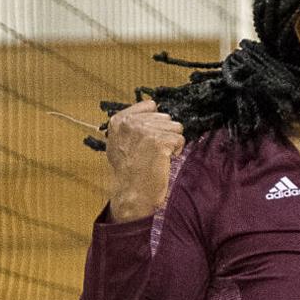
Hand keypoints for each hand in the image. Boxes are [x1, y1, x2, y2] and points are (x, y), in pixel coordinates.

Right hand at [104, 98, 184, 222]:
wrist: (132, 193)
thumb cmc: (128, 172)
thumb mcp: (119, 143)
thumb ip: (132, 125)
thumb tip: (152, 107)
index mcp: (119, 120)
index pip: (150, 106)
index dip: (155, 123)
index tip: (148, 140)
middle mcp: (130, 122)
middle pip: (165, 117)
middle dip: (164, 133)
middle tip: (152, 152)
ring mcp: (144, 130)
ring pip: (175, 127)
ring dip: (171, 143)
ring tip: (158, 157)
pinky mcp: (159, 141)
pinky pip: (180, 139)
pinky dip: (176, 152)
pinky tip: (164, 161)